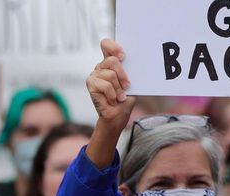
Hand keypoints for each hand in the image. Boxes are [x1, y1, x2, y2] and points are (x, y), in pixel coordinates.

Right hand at [85, 39, 135, 167]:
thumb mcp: (131, 82)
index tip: (124, 56)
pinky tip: (113, 100)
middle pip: (112, 60)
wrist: (118, 116)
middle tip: (128, 86)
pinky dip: (113, 95)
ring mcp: (94, 75)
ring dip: (119, 88)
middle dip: (123, 74)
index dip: (113, 46)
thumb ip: (129, 70)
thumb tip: (138, 60)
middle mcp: (100, 66)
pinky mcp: (90, 84)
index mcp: (109, 62)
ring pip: (111, 74)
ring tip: (119, 96)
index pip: (106, 44)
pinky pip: (106, 85)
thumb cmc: (125, 99)